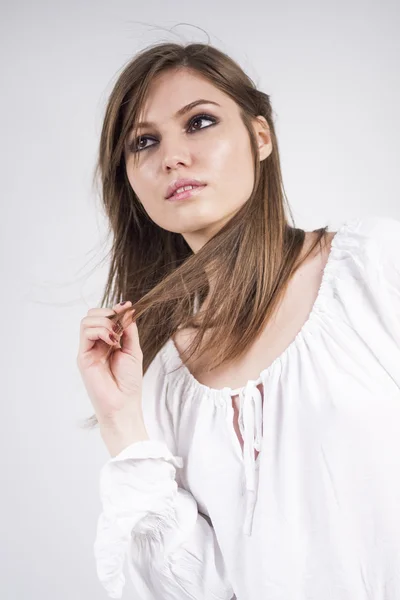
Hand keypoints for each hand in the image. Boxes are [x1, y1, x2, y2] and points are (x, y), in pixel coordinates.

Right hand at [76, 301, 142, 425]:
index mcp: (108, 342)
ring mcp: (88, 350)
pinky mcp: (83, 357)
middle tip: (121, 327)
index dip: (115, 309)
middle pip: (92, 315)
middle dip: (108, 314)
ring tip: (117, 337)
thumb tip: (127, 308)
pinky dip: (100, 330)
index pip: (104, 316)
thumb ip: (129, 329)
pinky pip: (86, 333)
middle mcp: (95, 344)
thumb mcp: (133, 350)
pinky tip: (112, 341)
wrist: (123, 404)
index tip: (128, 307)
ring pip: (87, 320)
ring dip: (105, 322)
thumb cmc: (129, 382)